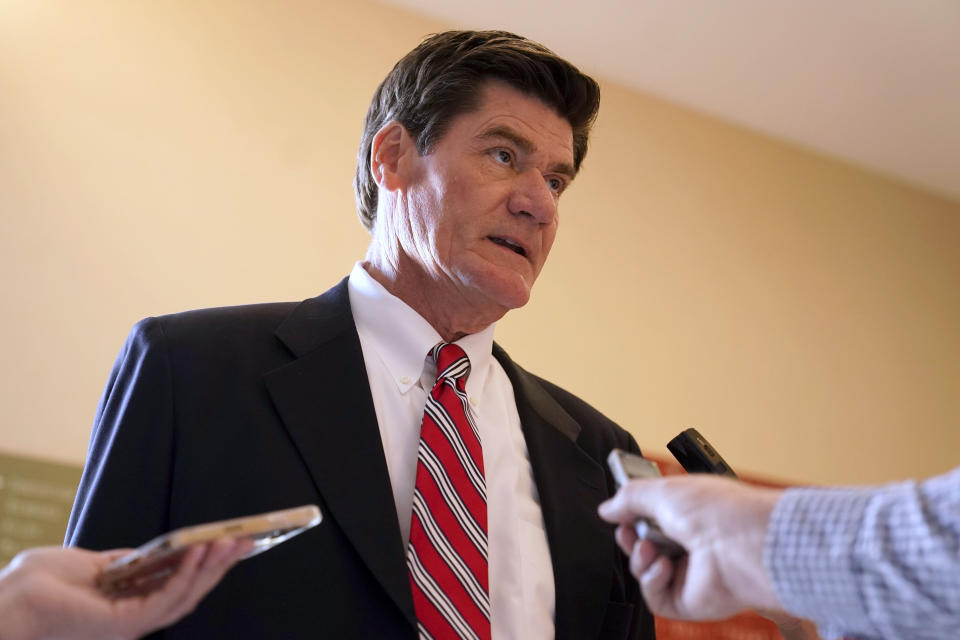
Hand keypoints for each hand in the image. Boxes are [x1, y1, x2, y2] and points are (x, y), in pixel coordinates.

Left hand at [0, 538, 251, 639]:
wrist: (4, 603)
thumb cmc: (33, 585)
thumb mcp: (86, 564)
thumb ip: (122, 562)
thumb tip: (156, 552)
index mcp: (125, 605)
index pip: (175, 585)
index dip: (205, 565)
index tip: (230, 542)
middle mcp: (132, 619)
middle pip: (188, 593)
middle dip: (219, 566)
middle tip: (247, 541)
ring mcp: (129, 625)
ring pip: (184, 598)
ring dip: (210, 569)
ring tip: (231, 542)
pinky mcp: (123, 626)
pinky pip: (165, 600)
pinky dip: (186, 575)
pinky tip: (199, 553)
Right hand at [598, 475, 783, 620]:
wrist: (744, 544)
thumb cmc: (715, 511)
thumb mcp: (663, 491)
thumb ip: (630, 498)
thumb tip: (607, 509)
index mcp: (690, 514)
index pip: (652, 517)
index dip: (633, 515)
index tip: (620, 511)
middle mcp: (690, 544)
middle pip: (644, 545)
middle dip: (630, 538)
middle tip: (628, 531)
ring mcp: (690, 574)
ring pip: (645, 571)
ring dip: (639, 559)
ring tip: (649, 549)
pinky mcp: (690, 601)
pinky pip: (655, 597)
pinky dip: (651, 581)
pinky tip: (663, 568)